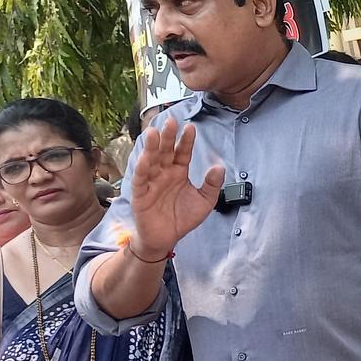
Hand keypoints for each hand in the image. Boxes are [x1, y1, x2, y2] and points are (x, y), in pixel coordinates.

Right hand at [129, 118, 224, 257]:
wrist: (166, 239)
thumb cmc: (183, 218)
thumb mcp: (204, 202)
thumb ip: (212, 185)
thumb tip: (219, 167)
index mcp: (179, 172)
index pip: (182, 153)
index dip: (186, 141)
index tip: (191, 127)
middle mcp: (164, 173)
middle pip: (165, 151)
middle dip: (167, 136)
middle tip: (171, 121)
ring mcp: (151, 182)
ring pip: (151, 161)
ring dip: (152, 147)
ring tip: (154, 132)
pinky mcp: (141, 193)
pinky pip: (141, 178)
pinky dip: (142, 167)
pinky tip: (146, 157)